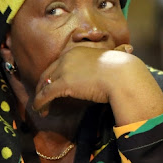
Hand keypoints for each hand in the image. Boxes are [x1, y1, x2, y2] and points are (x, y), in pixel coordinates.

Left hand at [33, 45, 162, 124]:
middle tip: (41, 99)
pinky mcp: (64, 83)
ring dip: (40, 98)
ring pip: (44, 85)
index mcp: (76, 52)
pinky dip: (40, 103)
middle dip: (42, 87)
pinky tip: (40, 110)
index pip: (57, 65)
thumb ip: (98, 68)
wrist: (122, 75)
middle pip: (47, 74)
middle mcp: (66, 58)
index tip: (49, 87)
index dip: (51, 77)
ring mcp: (64, 70)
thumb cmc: (120, 71)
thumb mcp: (105, 65)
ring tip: (40, 109)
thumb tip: (106, 69)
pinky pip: (46, 94)